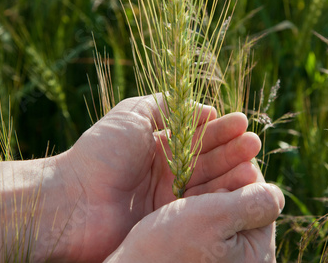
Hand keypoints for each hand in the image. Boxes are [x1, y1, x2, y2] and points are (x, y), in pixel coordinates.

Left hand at [52, 94, 262, 261]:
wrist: (73, 200)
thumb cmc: (101, 152)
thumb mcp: (132, 114)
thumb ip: (164, 104)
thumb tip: (199, 106)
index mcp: (158, 145)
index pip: (196, 136)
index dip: (219, 129)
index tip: (241, 122)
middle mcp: (166, 170)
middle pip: (207, 159)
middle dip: (231, 150)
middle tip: (254, 143)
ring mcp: (169, 198)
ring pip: (208, 184)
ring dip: (231, 173)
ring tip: (253, 164)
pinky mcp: (169, 221)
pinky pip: (200, 208)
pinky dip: (220, 198)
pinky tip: (239, 188)